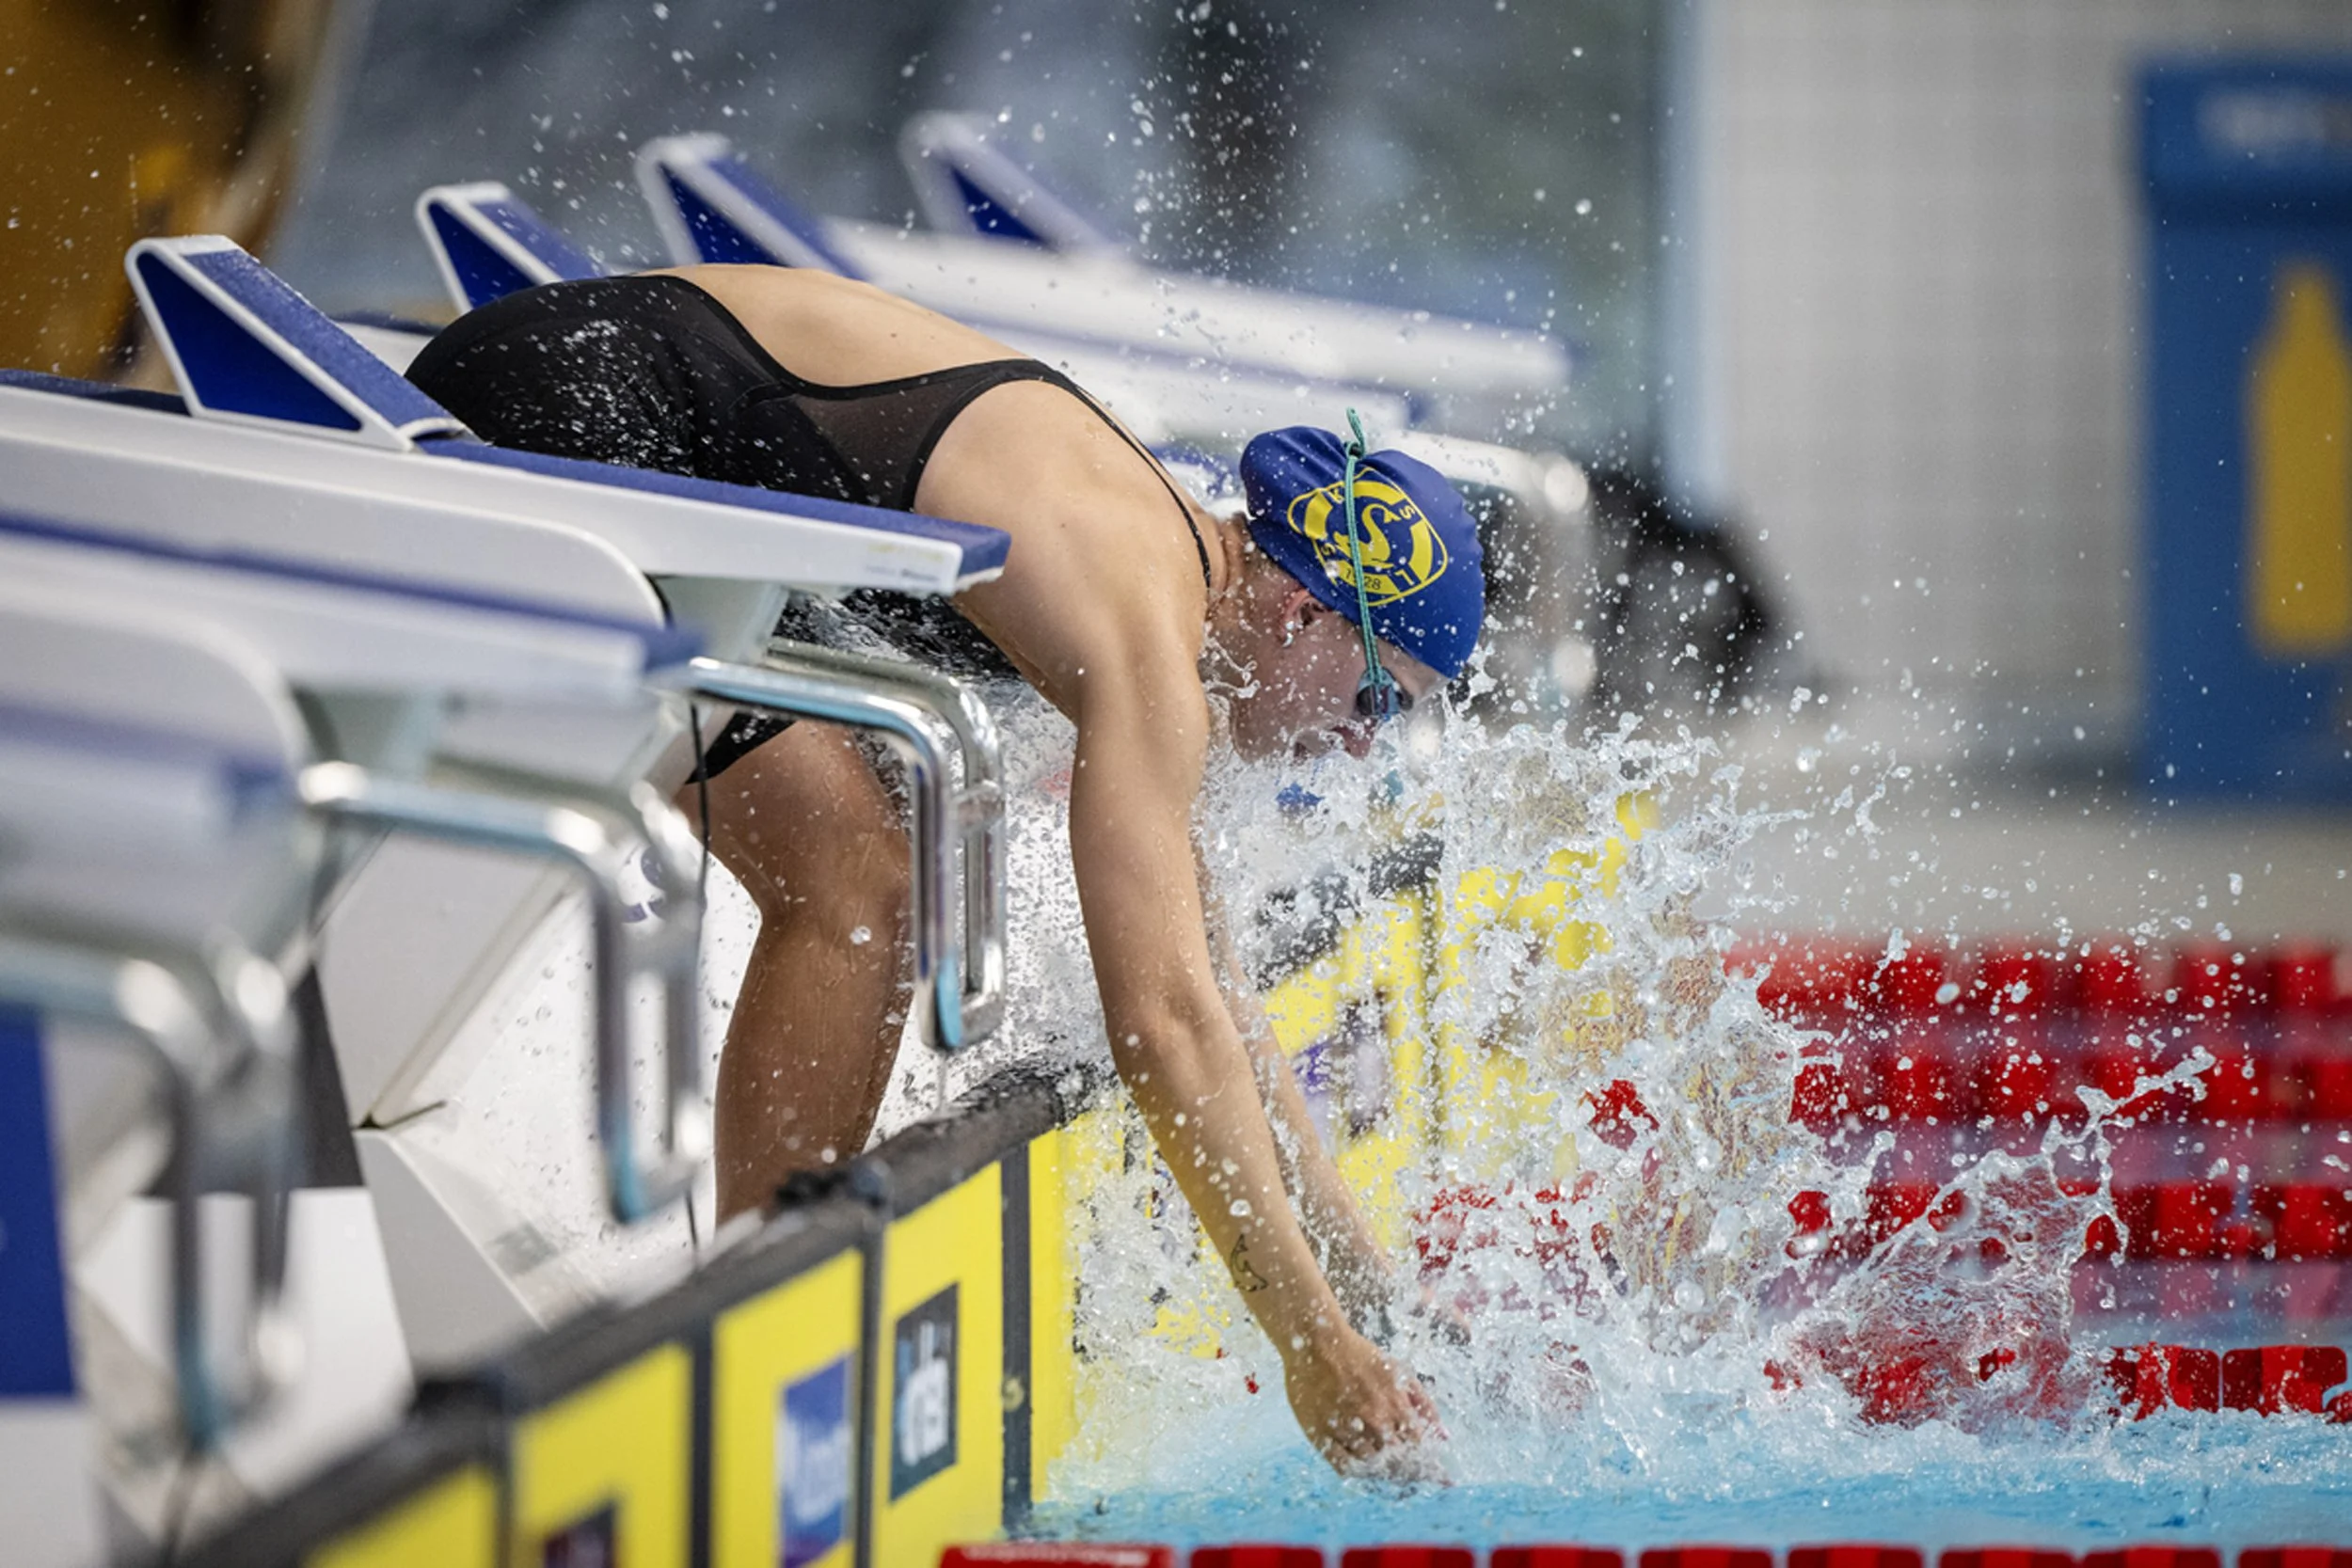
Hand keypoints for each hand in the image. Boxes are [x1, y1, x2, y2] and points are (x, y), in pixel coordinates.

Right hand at [1281, 1324, 1445, 1480]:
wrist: (1318, 1343)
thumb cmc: (1361, 1355)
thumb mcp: (1400, 1372)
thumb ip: (1425, 1404)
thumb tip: (1445, 1436)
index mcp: (1395, 1406)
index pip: (1421, 1449)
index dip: (1432, 1466)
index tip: (1442, 1480)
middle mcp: (1374, 1421)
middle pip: (1399, 1463)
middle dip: (1411, 1474)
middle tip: (1414, 1479)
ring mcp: (1347, 1429)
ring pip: (1372, 1467)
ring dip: (1385, 1474)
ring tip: (1390, 1473)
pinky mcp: (1322, 1435)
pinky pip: (1344, 1467)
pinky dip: (1357, 1472)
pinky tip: (1364, 1469)